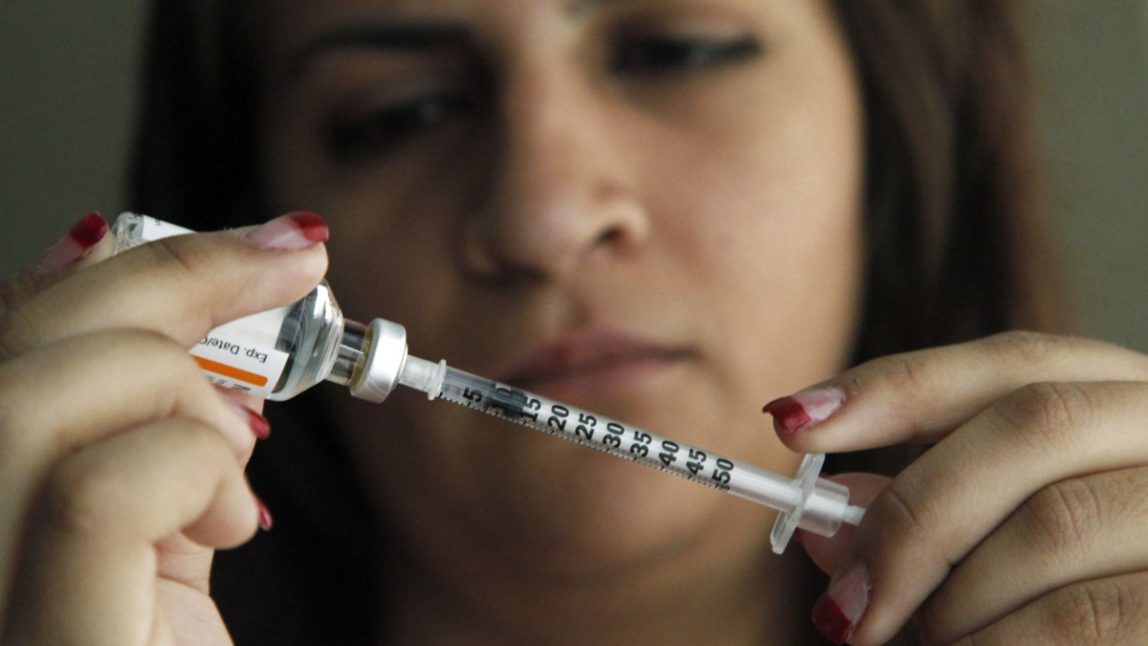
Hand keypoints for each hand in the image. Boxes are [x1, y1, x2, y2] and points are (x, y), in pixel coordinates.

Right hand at [0, 212, 327, 643]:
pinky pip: (94, 496)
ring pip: (29, 400)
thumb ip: (143, 445)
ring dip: (175, 386)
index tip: (255, 240)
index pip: (2, 349)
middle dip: (171, 277)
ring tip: (241, 452)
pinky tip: (230, 511)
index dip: (119, 268)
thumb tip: (165, 321)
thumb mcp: (154, 546)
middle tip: (293, 260)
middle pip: (10, 352)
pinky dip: (188, 461)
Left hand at [766, 332, 1147, 644]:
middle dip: (914, 515)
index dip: (896, 385)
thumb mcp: (1001, 549)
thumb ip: (928, 521)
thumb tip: (824, 524)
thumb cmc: (1069, 598)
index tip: (793, 422)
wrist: (1128, 645)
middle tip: (844, 605)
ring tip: (936, 640)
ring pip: (1050, 526)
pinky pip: (1075, 619)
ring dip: (957, 601)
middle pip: (1030, 426)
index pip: (1014, 362)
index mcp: (1128, 406)